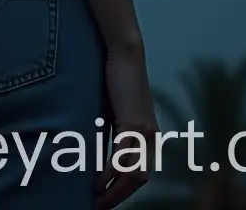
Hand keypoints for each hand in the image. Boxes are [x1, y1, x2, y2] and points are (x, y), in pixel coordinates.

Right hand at [95, 47, 157, 209]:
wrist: (125, 52)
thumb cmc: (116, 77)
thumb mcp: (114, 110)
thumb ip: (112, 130)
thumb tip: (97, 152)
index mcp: (148, 136)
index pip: (139, 174)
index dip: (122, 190)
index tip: (103, 199)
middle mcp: (150, 138)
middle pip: (138, 180)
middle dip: (118, 196)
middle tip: (97, 206)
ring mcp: (144, 132)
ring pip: (132, 173)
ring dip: (114, 191)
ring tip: (95, 200)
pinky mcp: (133, 123)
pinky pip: (122, 157)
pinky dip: (109, 173)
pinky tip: (97, 181)